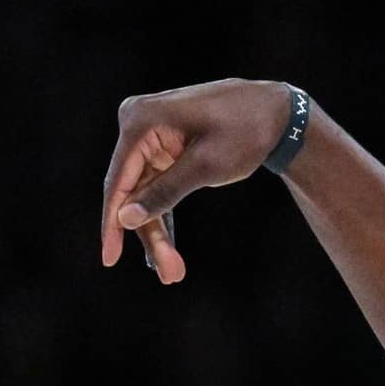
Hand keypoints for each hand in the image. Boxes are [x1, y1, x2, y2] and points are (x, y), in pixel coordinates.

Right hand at [98, 78, 298, 284]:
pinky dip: (164, 213)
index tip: (109, 259)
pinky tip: (167, 248)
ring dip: (158, 230)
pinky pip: (157, 185)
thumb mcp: (206, 166)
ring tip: (173, 271)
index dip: (112, 223)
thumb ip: (164, 192)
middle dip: (149, 234)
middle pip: (133, 191)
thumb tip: (125, 217)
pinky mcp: (163, 146)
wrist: (274, 111)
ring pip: (145, 193)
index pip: (118, 181)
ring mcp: (149, 134)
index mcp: (141, 121)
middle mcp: (138, 123)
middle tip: (170, 275)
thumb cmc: (244, 131)